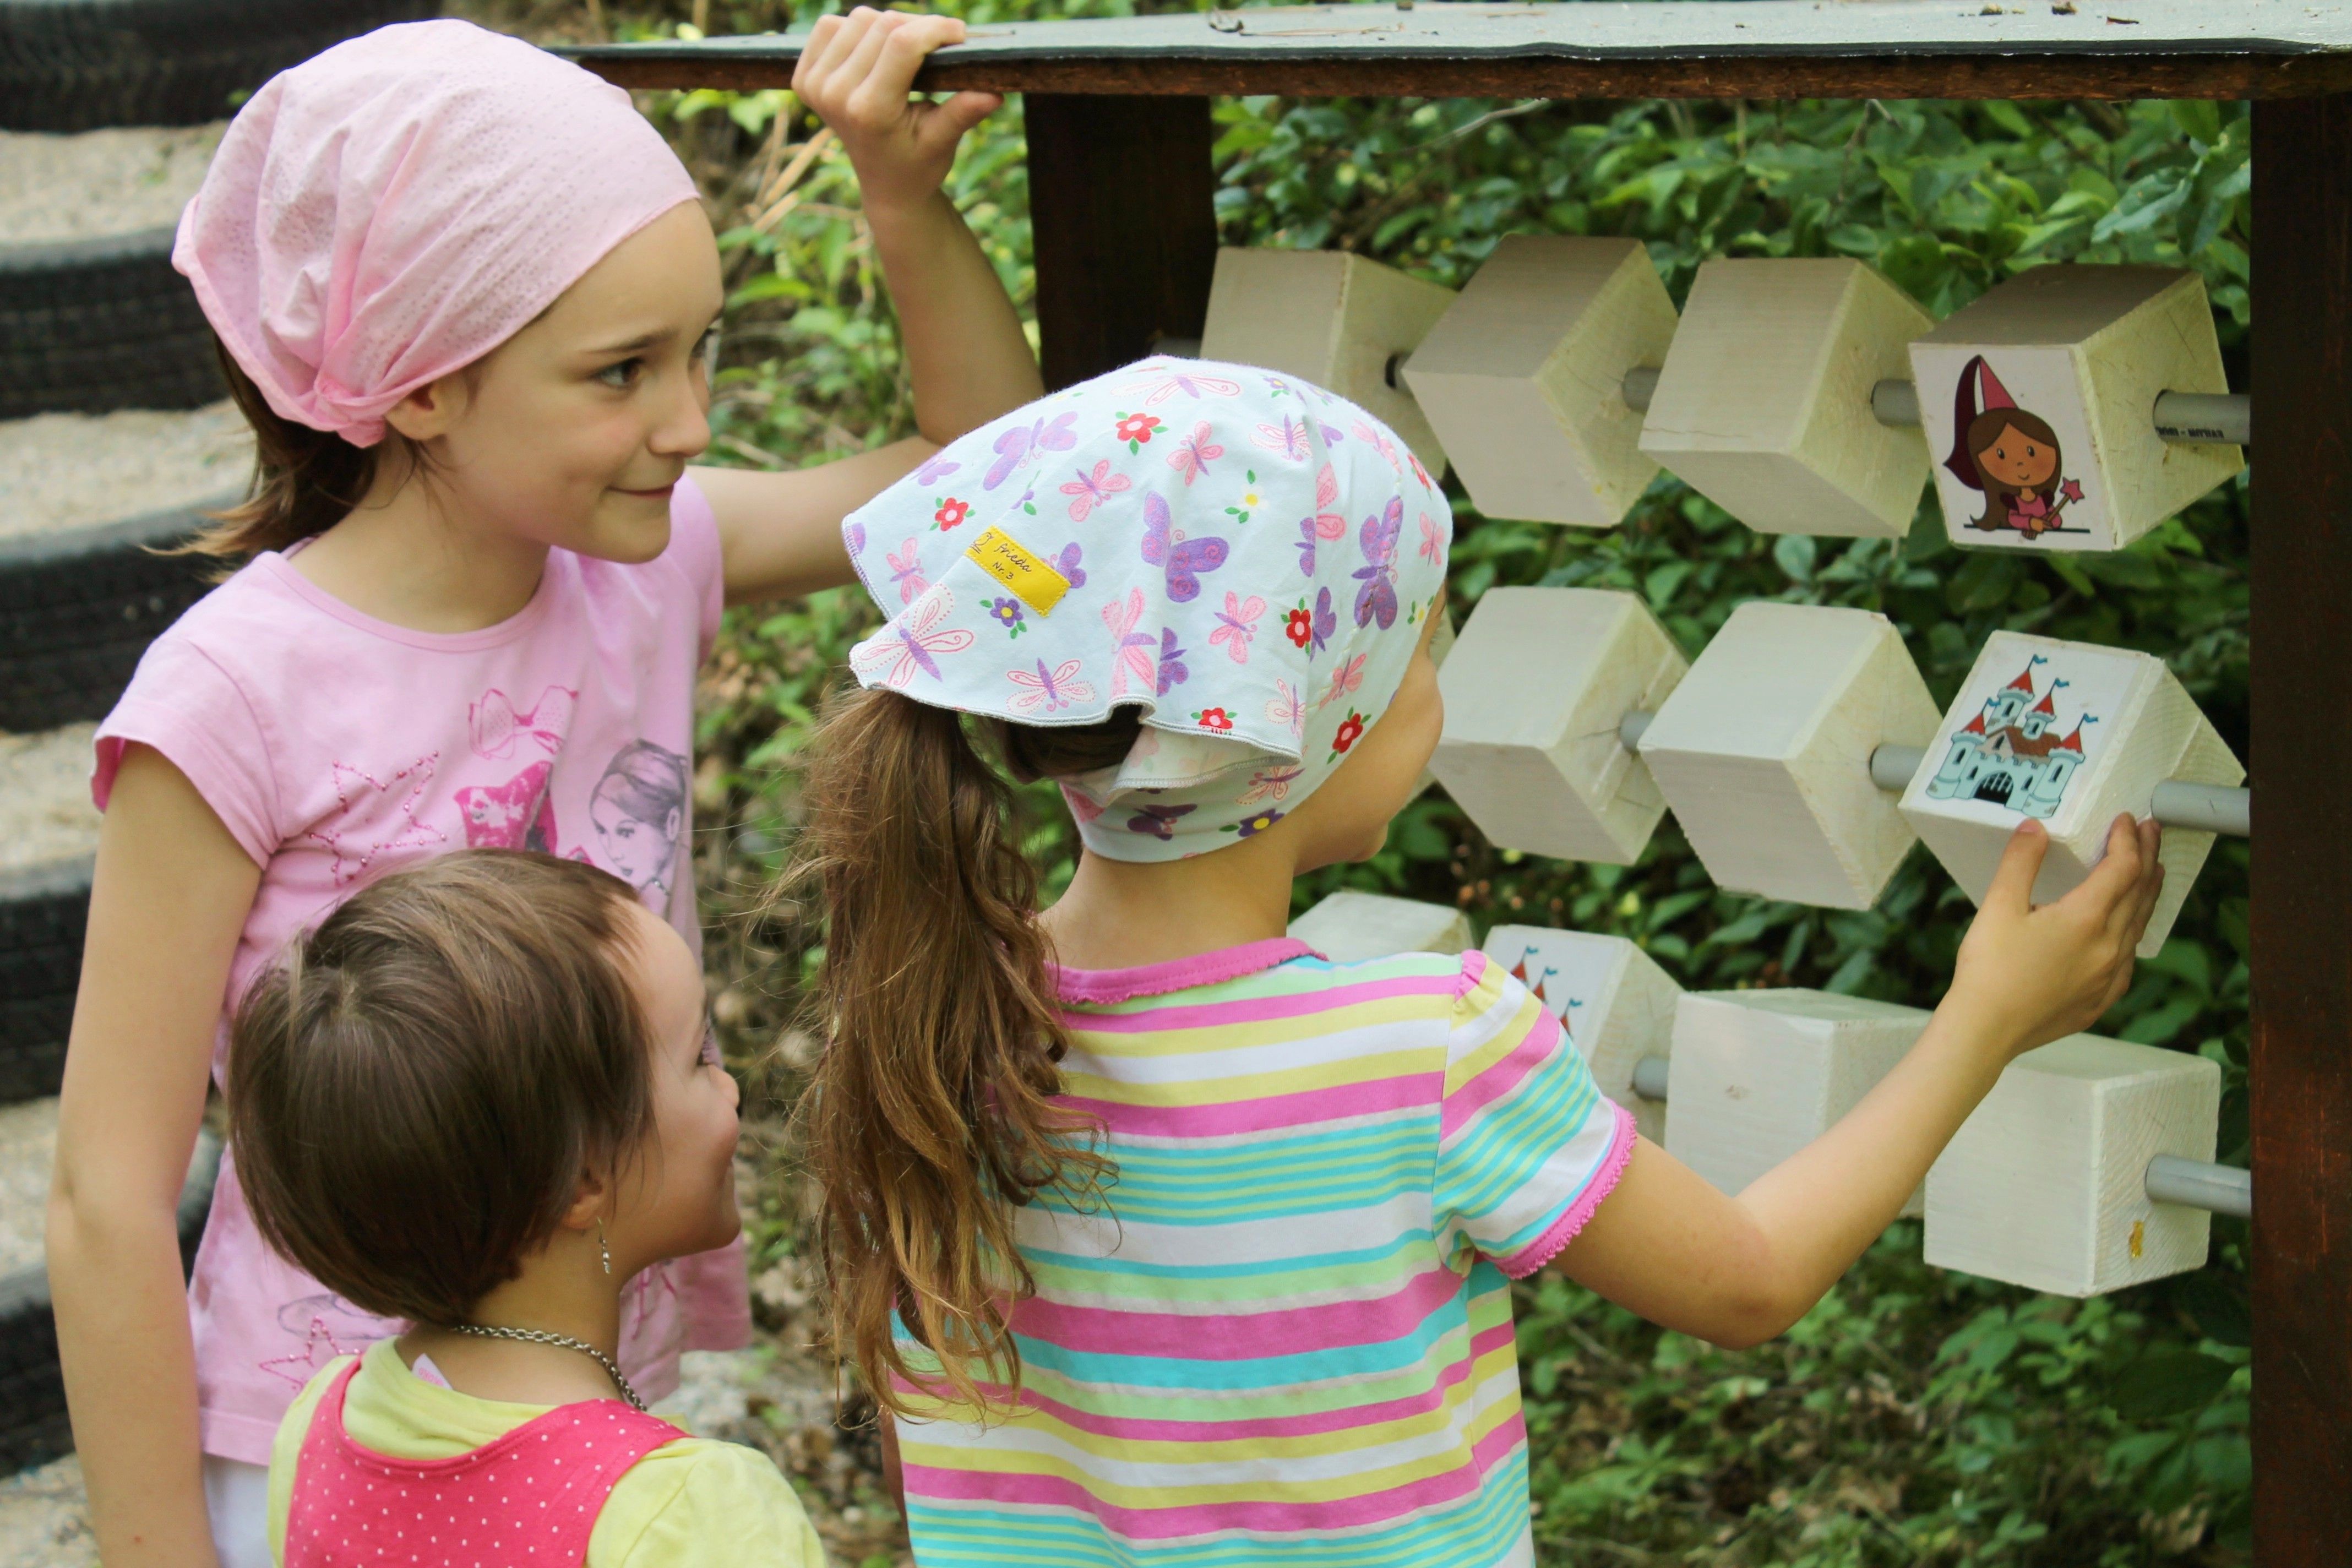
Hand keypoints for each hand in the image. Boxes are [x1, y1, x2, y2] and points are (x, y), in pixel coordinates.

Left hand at [792, 8, 1000, 215]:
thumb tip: (995, 91)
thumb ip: (963, 112)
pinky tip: (873, 53)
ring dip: (887, 27)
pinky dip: (855, 30)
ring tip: (907, 51)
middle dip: (917, 26)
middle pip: (881, 24)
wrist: (886, 186)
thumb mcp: (944, 141)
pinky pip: (829, 26)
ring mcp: (815, 86)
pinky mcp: (804, 78)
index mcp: (870, 111)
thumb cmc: (920, 164)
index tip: (960, 34)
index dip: (936, 28)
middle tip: (939, 44)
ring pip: (857, 19)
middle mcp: (836, 95)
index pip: (902, 43)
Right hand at [1943, 813, 2163, 1060]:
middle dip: (2147, 857)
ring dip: (2147, 893)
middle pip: (2139, 892)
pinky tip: (2127, 930)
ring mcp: (2109, 976)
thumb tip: (2035, 828)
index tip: (2125, 820)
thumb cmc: (1989, 970)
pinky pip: (2129, 957)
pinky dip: (2134, 931)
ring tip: (2153, 871)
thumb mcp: (1998, 907)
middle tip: (2150, 831)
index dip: (2127, 840)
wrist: (1986, 1030)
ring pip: (2140, 925)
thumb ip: (2021, 862)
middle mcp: (2108, 946)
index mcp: (2085, 919)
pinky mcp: (2102, 998)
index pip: (2123, 868)